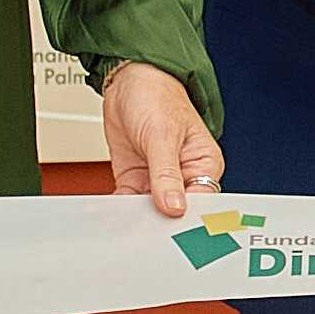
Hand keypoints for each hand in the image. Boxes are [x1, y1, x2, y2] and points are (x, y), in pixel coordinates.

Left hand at [98, 61, 220, 219]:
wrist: (127, 80)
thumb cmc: (157, 95)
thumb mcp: (162, 135)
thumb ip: (167, 174)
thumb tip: (175, 207)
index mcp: (204, 165)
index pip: (201, 204)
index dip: (187, 220)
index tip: (171, 232)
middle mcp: (184, 176)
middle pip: (175, 213)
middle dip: (159, 223)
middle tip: (143, 232)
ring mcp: (158, 180)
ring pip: (150, 212)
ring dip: (136, 219)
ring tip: (123, 225)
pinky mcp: (135, 180)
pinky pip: (128, 203)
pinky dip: (118, 210)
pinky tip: (110, 214)